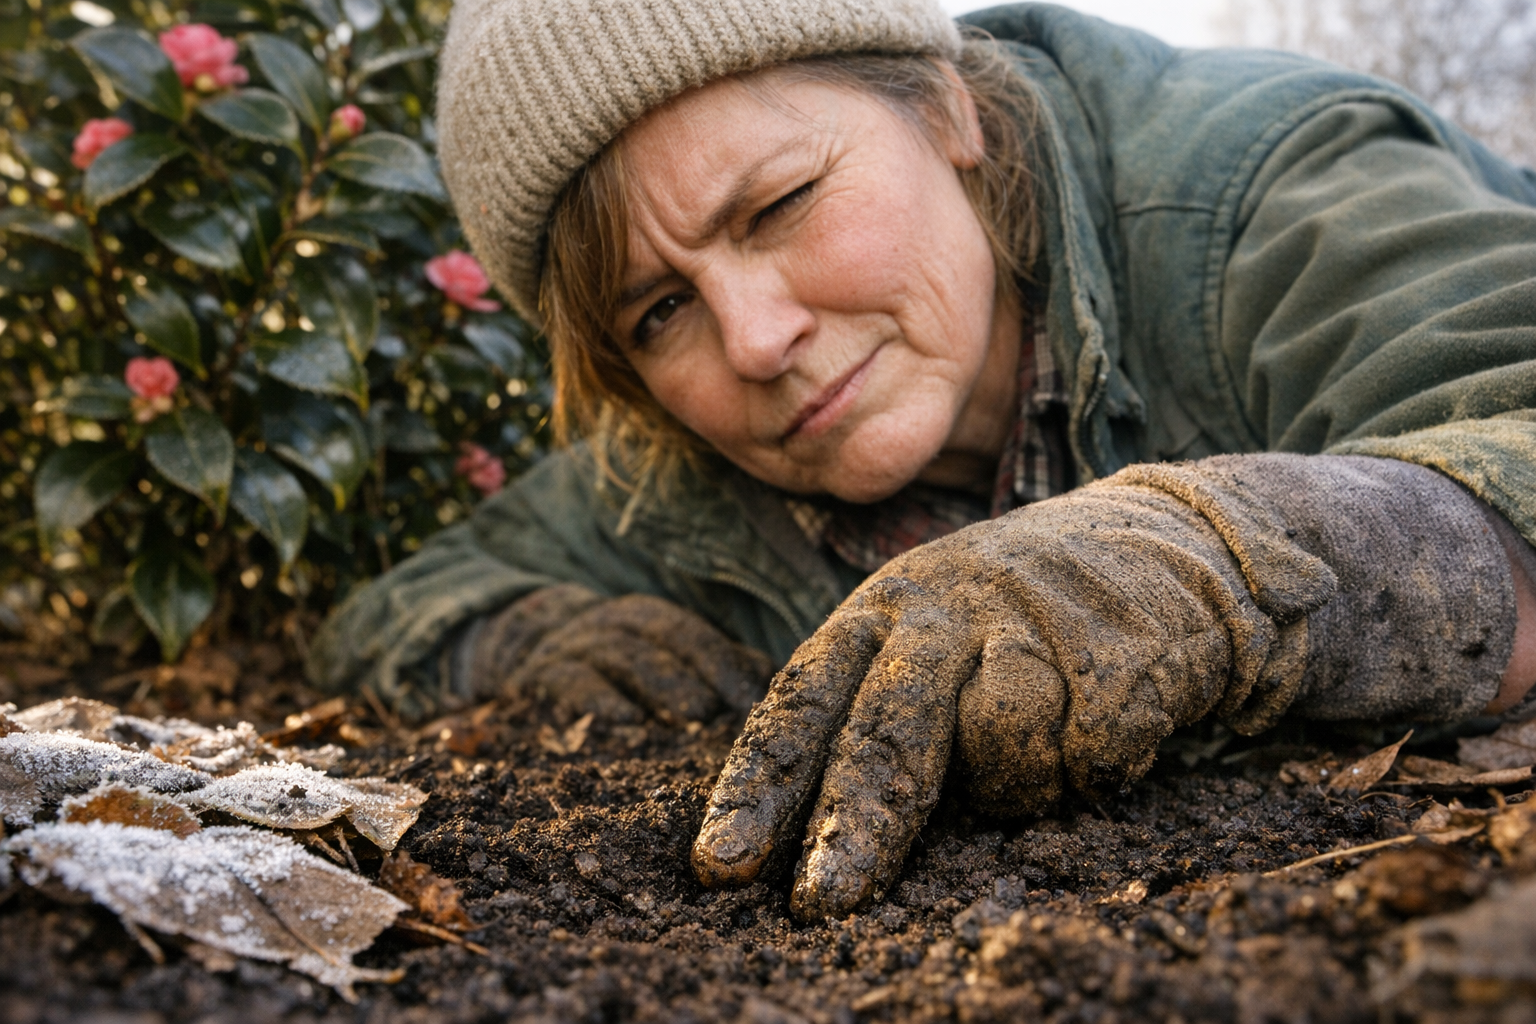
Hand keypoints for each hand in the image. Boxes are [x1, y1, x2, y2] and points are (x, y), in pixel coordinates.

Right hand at [494, 590, 772, 723]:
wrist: (520, 653)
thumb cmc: (607, 667)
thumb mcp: (654, 658)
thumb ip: (709, 667)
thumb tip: (767, 682)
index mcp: (644, 621)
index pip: (688, 634)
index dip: (722, 660)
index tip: (753, 697)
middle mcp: (610, 626)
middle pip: (658, 639)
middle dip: (694, 670)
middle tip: (718, 708)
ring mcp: (573, 648)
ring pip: (619, 654)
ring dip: (658, 683)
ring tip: (693, 713)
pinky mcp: (537, 676)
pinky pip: (567, 681)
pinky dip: (596, 698)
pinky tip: (623, 720)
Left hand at [691, 455, 1515, 919]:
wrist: (1182, 544)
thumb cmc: (1033, 619)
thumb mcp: (941, 637)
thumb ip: (882, 712)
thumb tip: (810, 839)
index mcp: (884, 608)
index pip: (802, 703)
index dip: (757, 788)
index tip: (721, 864)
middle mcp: (944, 609)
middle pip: (886, 733)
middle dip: (852, 828)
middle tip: (819, 904)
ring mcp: (1032, 624)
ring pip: (999, 753)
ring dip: (1021, 782)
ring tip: (1050, 743)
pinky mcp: (1115, 650)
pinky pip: (1087, 755)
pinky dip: (1100, 763)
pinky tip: (1114, 718)